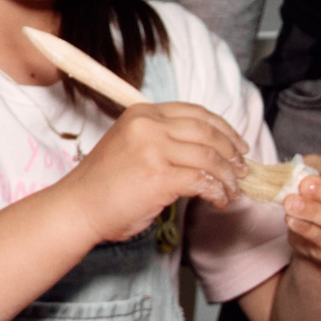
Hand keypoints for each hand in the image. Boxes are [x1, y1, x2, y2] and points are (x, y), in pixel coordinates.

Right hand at [57, 102, 244, 242]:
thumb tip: (207, 151)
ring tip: (232, 191)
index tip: (238, 146)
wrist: (77, 207)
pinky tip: (219, 201)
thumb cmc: (103, 184)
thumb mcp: (130, 145)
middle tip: (243, 171)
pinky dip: (218, 193)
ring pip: (211, 157)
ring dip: (229, 178)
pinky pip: (203, 181)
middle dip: (232, 153)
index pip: (196, 113)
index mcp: (142, 113)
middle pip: (208, 132)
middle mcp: (148, 125)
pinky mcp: (159, 176)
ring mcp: (153, 149)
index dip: (225, 129)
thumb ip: (162, 139)